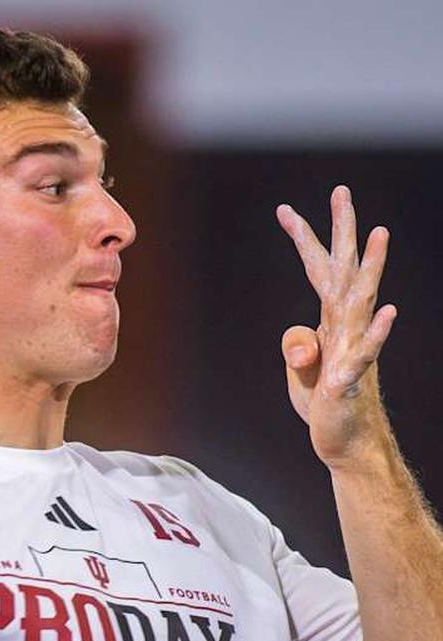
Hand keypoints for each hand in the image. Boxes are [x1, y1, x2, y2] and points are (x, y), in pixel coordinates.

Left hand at [276, 186, 395, 468]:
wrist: (344, 442)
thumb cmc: (322, 399)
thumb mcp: (299, 366)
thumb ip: (297, 344)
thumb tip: (307, 341)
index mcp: (331, 320)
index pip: (319, 271)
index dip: (304, 240)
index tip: (284, 209)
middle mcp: (345, 327)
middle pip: (345, 271)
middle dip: (343, 231)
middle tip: (341, 191)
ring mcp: (352, 350)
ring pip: (362, 301)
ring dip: (371, 268)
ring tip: (379, 235)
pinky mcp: (349, 380)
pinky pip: (365, 352)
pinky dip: (376, 332)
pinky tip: (389, 312)